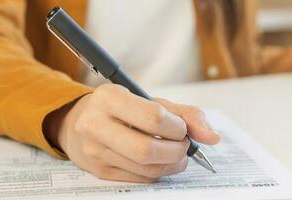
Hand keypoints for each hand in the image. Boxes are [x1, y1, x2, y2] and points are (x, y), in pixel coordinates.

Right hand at [44, 84, 219, 182]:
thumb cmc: (121, 109)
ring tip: (177, 154)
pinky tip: (161, 162)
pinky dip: (159, 172)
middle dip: (177, 151)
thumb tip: (212, 137)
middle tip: (183, 146)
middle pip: (148, 150)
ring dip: (172, 164)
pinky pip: (139, 179)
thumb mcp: (149, 101)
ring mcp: (95, 151)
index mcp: (109, 98)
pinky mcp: (99, 171)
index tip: (181, 128)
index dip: (177, 127)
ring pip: (146, 168)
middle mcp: (96, 124)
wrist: (79, 122)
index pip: (153, 117)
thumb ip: (185, 114)